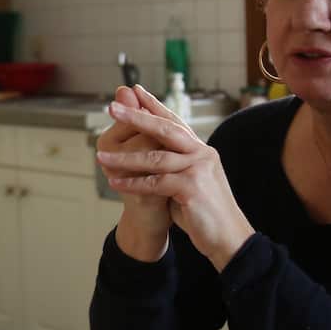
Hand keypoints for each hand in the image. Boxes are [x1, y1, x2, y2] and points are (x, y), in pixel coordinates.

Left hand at [96, 85, 253, 268]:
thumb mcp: (190, 182)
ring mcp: (198, 169)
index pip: (174, 122)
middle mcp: (202, 154)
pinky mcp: (192, 188)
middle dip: (136, 116)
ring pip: (155, 158)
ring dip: (125, 158)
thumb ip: (174, 166)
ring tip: (101, 155)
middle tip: (112, 106)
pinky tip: (115, 182)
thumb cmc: (205, 213)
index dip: (154, 105)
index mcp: (201, 150)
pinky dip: (133, 183)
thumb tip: (148, 153)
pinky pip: (155, 183)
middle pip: (165, 129)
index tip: (134, 91)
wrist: (229, 238)